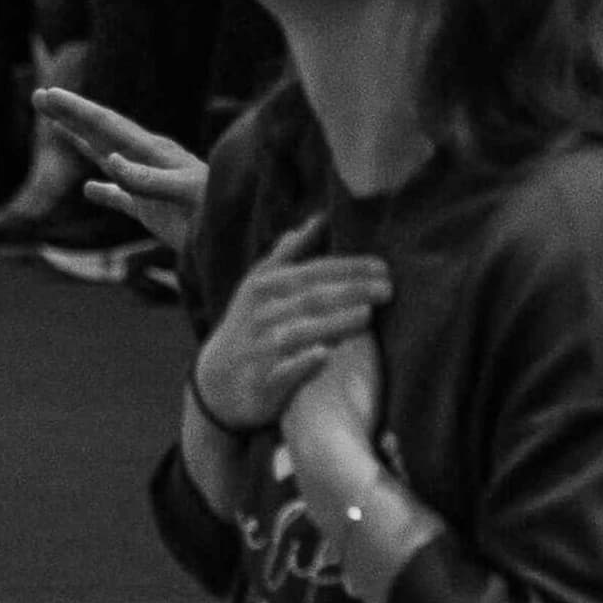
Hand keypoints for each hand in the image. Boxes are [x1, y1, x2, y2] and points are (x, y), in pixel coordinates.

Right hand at [31, 85, 206, 250]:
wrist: (240, 236)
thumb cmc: (217, 211)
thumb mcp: (185, 192)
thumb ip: (148, 179)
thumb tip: (111, 162)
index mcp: (152, 151)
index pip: (106, 124)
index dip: (75, 110)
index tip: (48, 96)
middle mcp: (147, 161)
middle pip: (100, 132)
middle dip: (70, 115)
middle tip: (38, 96)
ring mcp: (148, 183)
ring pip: (106, 156)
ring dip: (81, 142)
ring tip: (57, 126)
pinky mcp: (152, 209)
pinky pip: (121, 196)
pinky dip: (103, 191)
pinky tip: (89, 190)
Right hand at [194, 218, 393, 431]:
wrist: (215, 378)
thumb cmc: (248, 324)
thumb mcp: (258, 286)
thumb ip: (289, 255)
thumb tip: (319, 219)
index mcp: (263, 287)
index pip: (311, 272)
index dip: (346, 268)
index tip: (381, 266)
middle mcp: (261, 314)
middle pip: (310, 298)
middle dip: (350, 291)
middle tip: (387, 289)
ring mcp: (260, 349)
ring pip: (299, 332)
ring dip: (332, 323)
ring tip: (366, 315)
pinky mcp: (261, 382)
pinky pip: (282, 372)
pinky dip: (301, 363)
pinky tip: (324, 355)